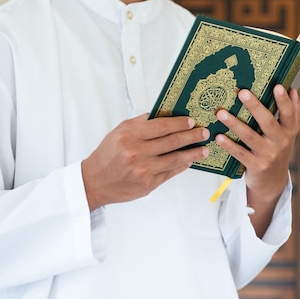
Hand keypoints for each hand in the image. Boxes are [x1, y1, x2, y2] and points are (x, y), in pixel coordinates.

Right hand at [82, 113, 209, 210]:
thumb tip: (165, 114)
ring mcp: (144, 170)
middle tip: (204, 133)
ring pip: (176, 159)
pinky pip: (171, 173)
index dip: (180, 123)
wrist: (95, 182)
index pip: (161, 126)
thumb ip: (141, 123)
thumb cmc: (108, 154)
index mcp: (129, 136)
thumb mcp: (119, 132)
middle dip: (192, 136)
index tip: (192, 121)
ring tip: (204, 149)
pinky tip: (190, 161)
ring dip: (193, 153)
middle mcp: (137, 152)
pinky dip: (182, 166)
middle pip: (172, 142)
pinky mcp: (149, 184)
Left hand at [215, 85, 299, 235]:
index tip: (277, 86)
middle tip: (242, 92)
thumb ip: (293, 112)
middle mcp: (281, 142)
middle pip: (268, 122)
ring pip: (250, 137)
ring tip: (221, 113)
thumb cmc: (278, 149)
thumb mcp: (289, 133)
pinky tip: (219, 136)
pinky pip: (240, 153)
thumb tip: (293, 89)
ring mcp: (268, 155)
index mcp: (289, 131)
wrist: (272, 181)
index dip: (284, 101)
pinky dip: (229, 145)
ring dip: (235, 124)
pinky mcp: (256, 166)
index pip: (289, 113)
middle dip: (255, 106)